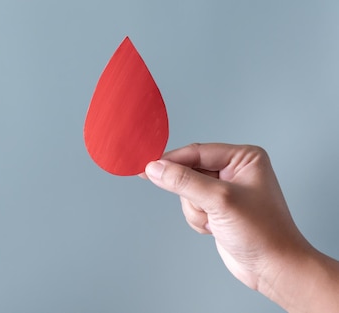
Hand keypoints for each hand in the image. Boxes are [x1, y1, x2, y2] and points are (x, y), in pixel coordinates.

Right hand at [145, 143, 338, 312]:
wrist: (273, 268)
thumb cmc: (262, 231)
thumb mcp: (219, 200)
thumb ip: (183, 181)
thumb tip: (154, 168)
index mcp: (243, 157)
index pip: (197, 151)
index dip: (171, 160)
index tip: (147, 167)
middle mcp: (234, 170)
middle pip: (189, 171)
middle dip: (191, 194)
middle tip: (201, 207)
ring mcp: (225, 190)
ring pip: (187, 191)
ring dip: (195, 210)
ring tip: (216, 221)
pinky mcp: (218, 208)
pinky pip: (191, 206)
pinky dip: (198, 219)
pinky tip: (215, 228)